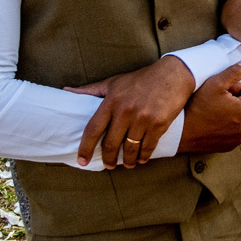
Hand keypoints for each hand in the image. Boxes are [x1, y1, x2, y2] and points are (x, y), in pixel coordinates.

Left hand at [66, 55, 194, 168]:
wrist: (173, 75)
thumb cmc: (141, 79)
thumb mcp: (114, 82)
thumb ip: (90, 90)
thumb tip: (66, 91)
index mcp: (111, 101)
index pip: (93, 129)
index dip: (85, 148)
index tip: (82, 161)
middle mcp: (125, 111)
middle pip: (111, 144)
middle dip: (108, 159)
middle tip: (108, 165)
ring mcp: (143, 118)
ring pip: (130, 148)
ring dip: (127, 160)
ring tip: (128, 164)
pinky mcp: (159, 124)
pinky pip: (148, 146)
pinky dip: (144, 156)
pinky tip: (142, 158)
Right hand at [177, 61, 240, 153]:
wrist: (179, 131)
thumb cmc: (196, 106)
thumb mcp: (215, 83)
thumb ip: (234, 72)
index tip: (226, 90)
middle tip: (222, 98)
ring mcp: (238, 138)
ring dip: (237, 112)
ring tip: (218, 109)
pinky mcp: (230, 145)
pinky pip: (238, 131)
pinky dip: (232, 125)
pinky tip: (216, 121)